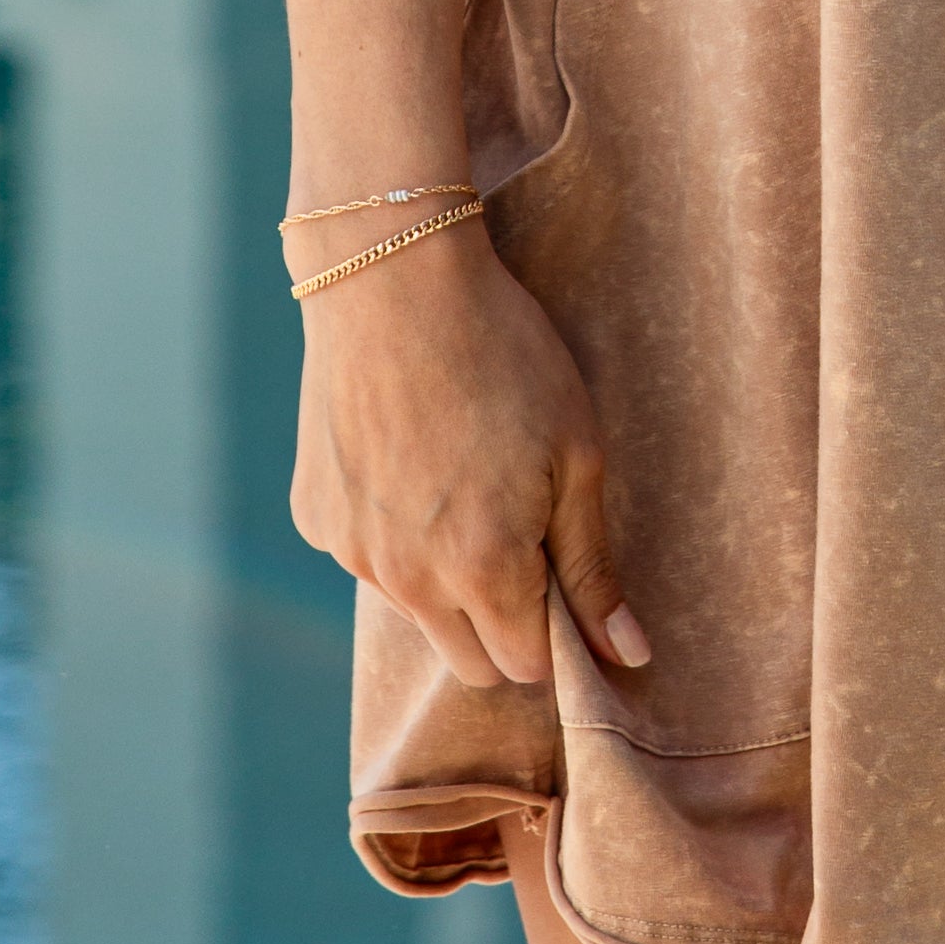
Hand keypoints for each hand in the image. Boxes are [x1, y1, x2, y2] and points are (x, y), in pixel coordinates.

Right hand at [292, 221, 651, 689]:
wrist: (394, 277)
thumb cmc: (505, 355)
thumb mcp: (576, 453)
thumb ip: (593, 566)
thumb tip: (628, 655)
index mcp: (482, 569)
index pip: (524, 665)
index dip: (554, 628)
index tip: (563, 570)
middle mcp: (408, 580)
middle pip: (468, 659)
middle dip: (504, 621)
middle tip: (523, 531)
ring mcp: (353, 552)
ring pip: (417, 610)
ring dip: (448, 577)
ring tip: (466, 477)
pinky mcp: (316, 519)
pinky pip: (369, 559)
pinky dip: (396, 534)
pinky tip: (411, 456)